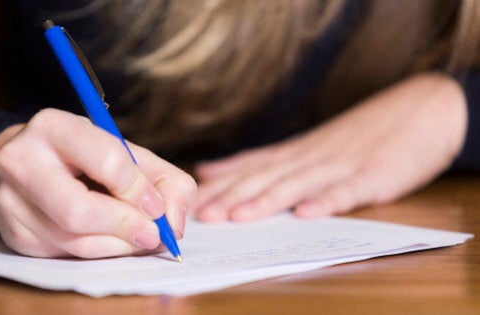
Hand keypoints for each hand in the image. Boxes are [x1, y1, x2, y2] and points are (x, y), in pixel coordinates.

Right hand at [0, 109, 195, 257]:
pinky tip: (108, 239)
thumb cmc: (86, 157)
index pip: (107, 162)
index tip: (157, 207)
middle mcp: (21, 160)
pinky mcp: (13, 234)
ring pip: (74, 240)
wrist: (28, 165)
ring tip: (135, 236)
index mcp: (53, 126)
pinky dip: (98, 252)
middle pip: (79, 211)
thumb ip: (165, 181)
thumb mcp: (127, 153)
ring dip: (117, 245)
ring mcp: (10, 201)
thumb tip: (173, 224)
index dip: (140, 191)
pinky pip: (65, 255)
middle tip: (153, 234)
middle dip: (126, 227)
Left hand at [193, 72, 466, 221]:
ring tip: (239, 217)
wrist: (418, 110)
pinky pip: (348, 191)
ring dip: (267, 200)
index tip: (186, 203)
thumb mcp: (300, 147)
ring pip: (297, 184)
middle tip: (201, 216)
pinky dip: (328, 201)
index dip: (215, 189)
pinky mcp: (373, 175)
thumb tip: (209, 170)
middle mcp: (308, 158)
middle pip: (264, 179)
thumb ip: (257, 161)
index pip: (245, 171)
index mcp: (291, 155)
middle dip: (230, 198)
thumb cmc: (355, 136)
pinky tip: (308, 213)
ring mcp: (339, 166)